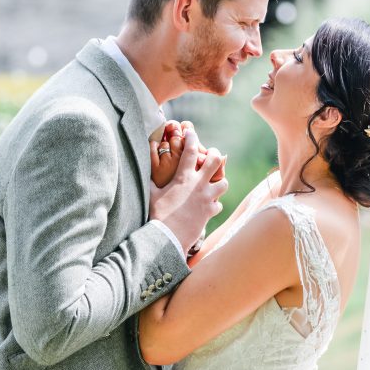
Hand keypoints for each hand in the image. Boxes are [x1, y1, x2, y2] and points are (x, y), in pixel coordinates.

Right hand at [149, 129, 229, 253]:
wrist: (168, 237)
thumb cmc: (157, 214)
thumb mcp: (151, 193)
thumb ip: (151, 178)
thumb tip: (145, 165)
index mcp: (183, 177)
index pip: (191, 150)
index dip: (192, 137)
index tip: (191, 132)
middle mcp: (198, 185)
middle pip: (217, 161)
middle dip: (215, 155)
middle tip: (211, 156)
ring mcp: (207, 198)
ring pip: (224, 182)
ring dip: (219, 181)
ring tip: (212, 183)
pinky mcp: (210, 212)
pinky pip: (218, 204)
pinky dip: (214, 204)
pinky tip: (207, 206)